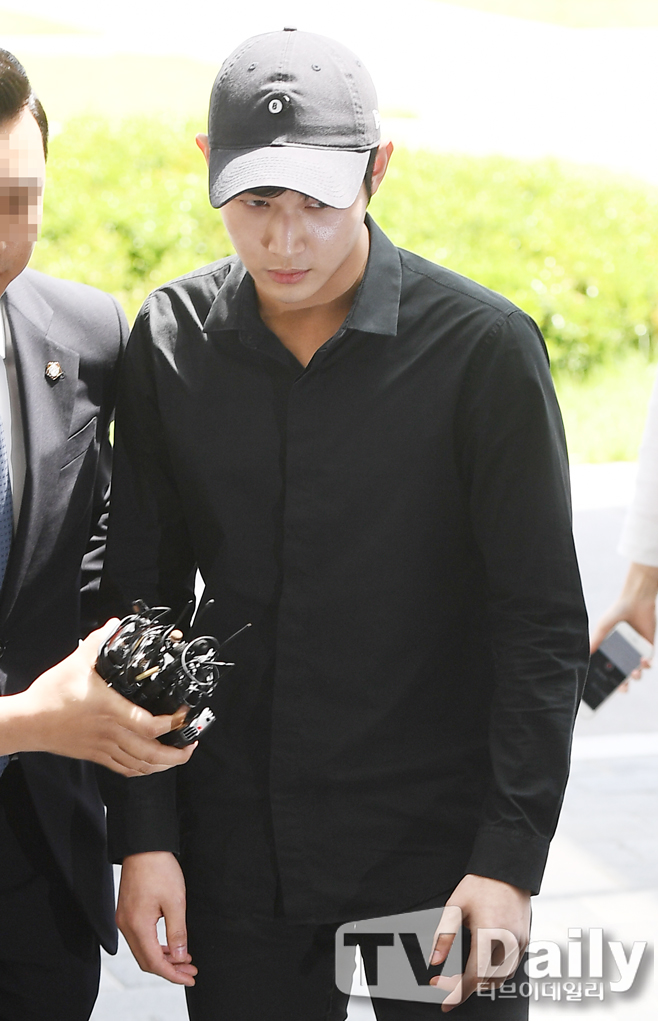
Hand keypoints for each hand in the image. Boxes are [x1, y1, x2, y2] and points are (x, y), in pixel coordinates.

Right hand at [3, 621, 195, 774]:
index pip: (150, 726)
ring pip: (140, 766)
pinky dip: (141, 771)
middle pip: (151, 753)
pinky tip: (149, 766)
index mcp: (111, 710)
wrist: (27, 722)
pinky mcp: (95, 755)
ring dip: (163, 765)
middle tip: (190, 745)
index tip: (183, 715)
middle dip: (177, 754)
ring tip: (177, 756)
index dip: (172, 724)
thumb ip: (98, 641)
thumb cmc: (50, 696)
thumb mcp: (77, 662)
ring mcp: (103, 747)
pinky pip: (124, 769)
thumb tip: (114, 624)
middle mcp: (111, 733)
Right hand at [116, 851, 196, 985]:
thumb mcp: (176, 901)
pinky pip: (140, 938)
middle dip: (169, 968)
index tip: (189, 977)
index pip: (154, 962)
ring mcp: (124, 919)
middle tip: (190, 970)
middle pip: (146, 960)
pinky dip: (155, 945)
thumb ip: (177, 931)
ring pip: (143, 950)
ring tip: (184, 958)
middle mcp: (126, 926)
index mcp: (137, 926)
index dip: (173, 974)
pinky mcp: (126, 912)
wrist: (144, 846)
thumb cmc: (159, 869)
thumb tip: (179, 956)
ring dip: (163, 957)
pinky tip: (170, 944)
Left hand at [429, 874, 529, 1011]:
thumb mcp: (455, 906)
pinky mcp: (525, 940)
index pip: (474, 975)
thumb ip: (444, 936)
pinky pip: (511, 968)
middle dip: (466, 987)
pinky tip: (482, 966)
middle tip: (446, 983)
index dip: (457, 991)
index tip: (444, 1001)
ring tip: (462, 977)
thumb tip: (434, 961)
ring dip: (482, 982)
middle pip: (487, 981)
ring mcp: (519, 943)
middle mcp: (507, 942)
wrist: (507, 869)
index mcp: (489, 933)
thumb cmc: (480, 885)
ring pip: (501, 979)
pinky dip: (496, 974)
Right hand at [590, 562, 656, 683]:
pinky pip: (648, 662)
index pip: (608, 671)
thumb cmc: (616, 613)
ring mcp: (636, 652)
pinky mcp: (648, 648)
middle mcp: (623, 654)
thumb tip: (584, 657)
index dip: (607, 682)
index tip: (604, 690)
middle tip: (623, 687)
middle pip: (623, 676)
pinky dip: (646, 664)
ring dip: (636, 676)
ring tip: (634, 673)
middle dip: (623, 685)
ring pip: (637, 671)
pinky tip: (643, 661)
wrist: (635, 601)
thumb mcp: (602, 629)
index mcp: (610, 651)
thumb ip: (594, 642)